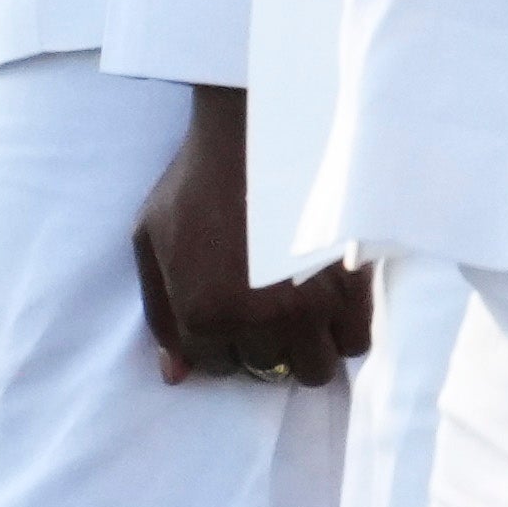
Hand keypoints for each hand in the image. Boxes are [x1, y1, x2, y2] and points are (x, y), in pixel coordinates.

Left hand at [128, 81, 371, 382]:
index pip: (214, 365)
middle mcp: (255, 322)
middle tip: (266, 306)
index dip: (222, 341)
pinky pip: (356, 342)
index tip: (232, 314)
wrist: (259, 130)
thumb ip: (160, 313)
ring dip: (306, 346)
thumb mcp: (152, 239)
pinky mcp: (350, 288)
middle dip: (262, 344)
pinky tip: (330, 300)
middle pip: (266, 370)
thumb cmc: (197, 180)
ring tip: (300, 309)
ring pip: (316, 369)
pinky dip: (343, 330)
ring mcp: (307, 308)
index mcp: (201, 312)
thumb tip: (175, 376)